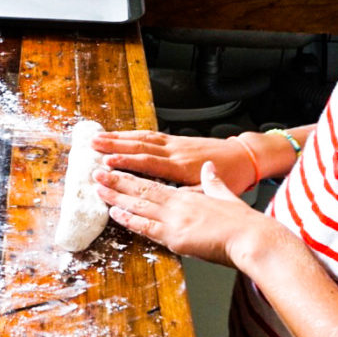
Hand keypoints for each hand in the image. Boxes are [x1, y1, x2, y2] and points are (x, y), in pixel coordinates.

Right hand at [91, 128, 256, 193]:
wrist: (245, 157)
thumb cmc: (231, 178)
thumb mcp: (212, 193)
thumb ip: (190, 196)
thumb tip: (169, 202)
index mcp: (181, 167)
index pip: (148, 163)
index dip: (127, 162)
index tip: (108, 161)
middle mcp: (175, 152)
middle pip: (140, 146)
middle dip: (114, 145)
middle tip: (93, 145)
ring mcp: (175, 144)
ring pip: (143, 138)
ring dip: (120, 137)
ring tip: (99, 137)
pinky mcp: (177, 141)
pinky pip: (151, 135)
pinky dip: (133, 134)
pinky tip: (122, 135)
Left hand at [93, 161, 272, 265]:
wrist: (251, 237)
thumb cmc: (242, 221)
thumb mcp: (225, 194)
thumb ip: (212, 182)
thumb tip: (207, 169)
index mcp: (188, 194)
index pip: (154, 182)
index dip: (133, 175)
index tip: (118, 167)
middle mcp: (178, 203)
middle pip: (141, 189)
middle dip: (117, 181)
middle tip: (97, 173)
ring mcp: (175, 219)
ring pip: (139, 205)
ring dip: (116, 196)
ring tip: (99, 189)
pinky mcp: (176, 237)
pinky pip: (147, 227)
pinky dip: (130, 220)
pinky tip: (116, 214)